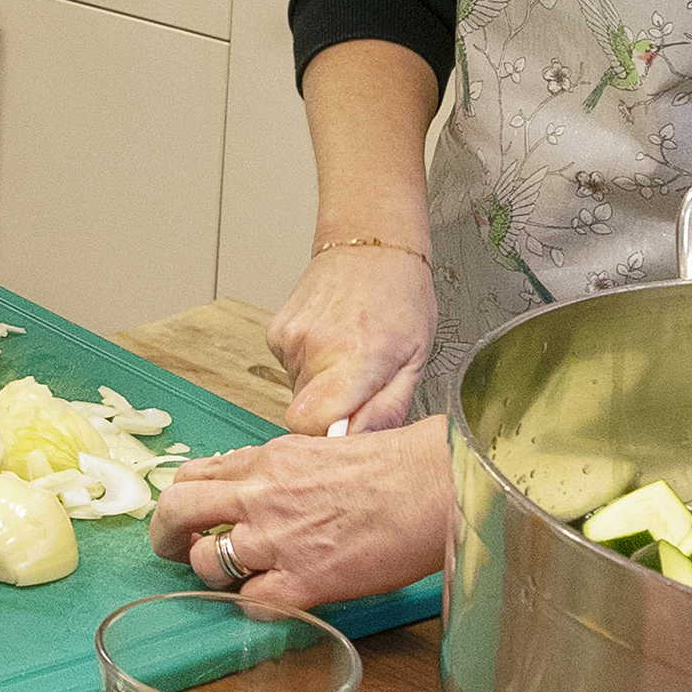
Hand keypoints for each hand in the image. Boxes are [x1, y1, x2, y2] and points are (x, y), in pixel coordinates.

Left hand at [148, 416, 451, 614]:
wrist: (434, 486)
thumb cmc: (396, 468)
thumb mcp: (323, 450)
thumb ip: (283, 470)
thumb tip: (261, 485)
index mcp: (268, 459)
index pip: (196, 472)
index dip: (182, 496)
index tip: (185, 511)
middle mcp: (262, 494)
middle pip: (177, 509)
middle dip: (164, 533)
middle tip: (170, 548)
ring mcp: (279, 539)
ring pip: (206, 562)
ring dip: (212, 575)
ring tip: (232, 580)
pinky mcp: (306, 580)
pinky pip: (252, 605)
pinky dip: (255, 609)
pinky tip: (273, 603)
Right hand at [264, 242, 438, 434]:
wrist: (369, 247)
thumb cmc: (400, 298)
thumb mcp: (415, 361)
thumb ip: (387, 410)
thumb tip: (358, 444)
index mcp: (355, 360)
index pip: (310, 425)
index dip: (327, 435)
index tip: (348, 426)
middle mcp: (315, 349)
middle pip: (305, 415)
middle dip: (331, 412)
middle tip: (360, 385)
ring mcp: (290, 339)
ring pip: (298, 393)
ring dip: (322, 386)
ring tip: (348, 357)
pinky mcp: (276, 332)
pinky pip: (289, 370)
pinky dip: (309, 366)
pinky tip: (331, 342)